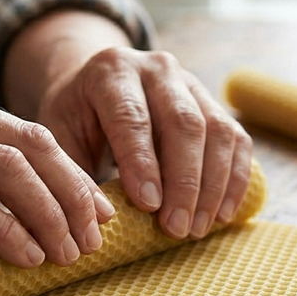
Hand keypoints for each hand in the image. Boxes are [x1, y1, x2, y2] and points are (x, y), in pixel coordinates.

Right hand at [0, 84, 114, 266]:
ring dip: (50, 215)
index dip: (71, 175)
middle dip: (74, 195)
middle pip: (33, 147)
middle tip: (94, 238)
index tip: (96, 213)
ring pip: (10, 171)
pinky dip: (7, 231)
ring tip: (67, 254)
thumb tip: (8, 225)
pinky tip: (25, 256)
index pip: (29, 136)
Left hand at [3, 11, 252, 239]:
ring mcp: (190, 82)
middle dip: (184, 181)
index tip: (149, 206)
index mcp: (112, 70)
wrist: (98, 85)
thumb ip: (75, 173)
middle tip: (177, 228)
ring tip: (198, 228)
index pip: (132, 117)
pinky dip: (234, 179)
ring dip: (213, 185)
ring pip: (216, 130)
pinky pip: (235, 138)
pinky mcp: (213, 102)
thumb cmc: (76, 118)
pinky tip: (222, 214)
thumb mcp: (61, 137)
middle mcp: (156, 67)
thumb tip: (101, 219)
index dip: (142, 162)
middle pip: (183, 122)